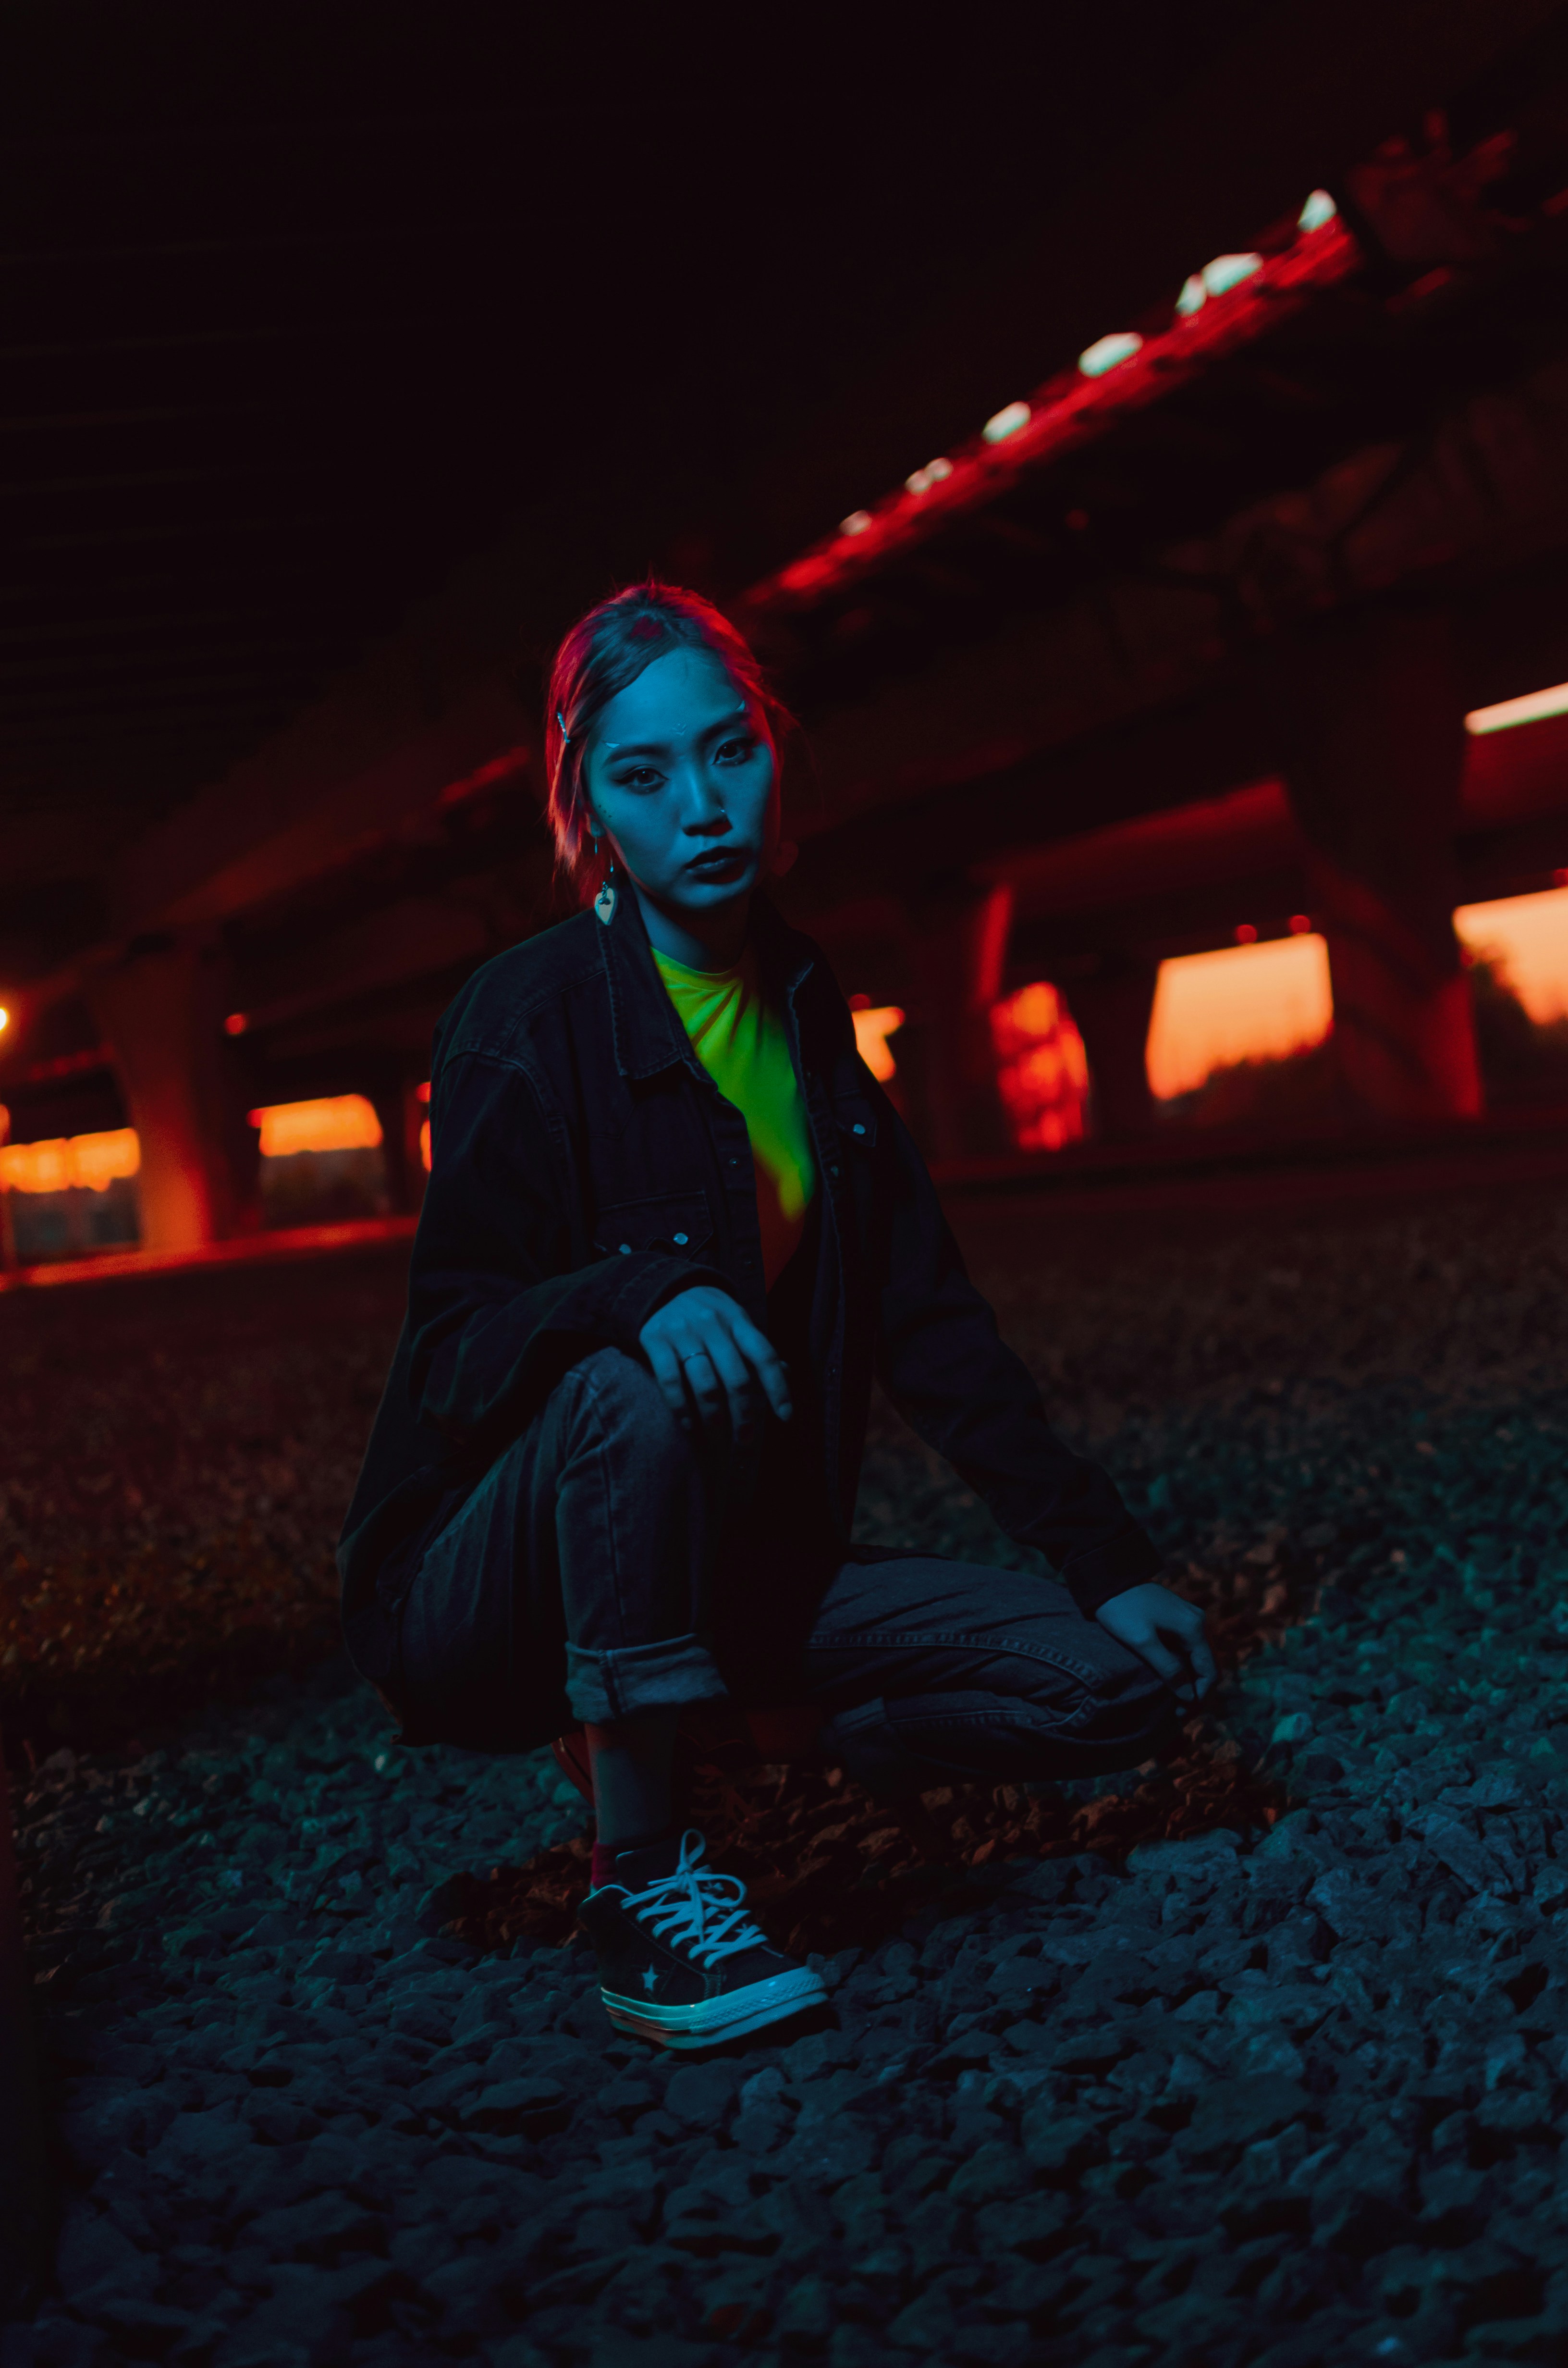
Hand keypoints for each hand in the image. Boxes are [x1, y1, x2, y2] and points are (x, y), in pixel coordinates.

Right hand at [638, 1284, 792, 1440]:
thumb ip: (755, 1348)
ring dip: (714, 1415)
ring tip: (718, 1433)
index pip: (765, 1356)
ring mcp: (683, 1332)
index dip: (777, 1388)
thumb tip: (786, 1373)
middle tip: (746, 1438)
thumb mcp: (735, 1322)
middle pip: (736, 1377)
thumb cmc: (709, 1316)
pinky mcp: (656, 1339)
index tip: (785, 1416)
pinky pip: (670, 1381)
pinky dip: (681, 1407)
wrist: (662, 1289)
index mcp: (738, 1320)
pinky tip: (688, 1424)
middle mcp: (713, 1324)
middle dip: (744, 1414)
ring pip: (705, 1384)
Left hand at [1095, 1582, 1215, 1705]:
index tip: (1181, 1713)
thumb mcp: (1142, 1641)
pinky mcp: (1179, 1619)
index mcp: (1193, 1628)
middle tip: (1178, 1712)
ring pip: (1199, 1658)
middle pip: (1207, 1665)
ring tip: (1175, 1700)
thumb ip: (1167, 1668)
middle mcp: (1199, 1622)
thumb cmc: (1122, 1609)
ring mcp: (1190, 1619)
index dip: (1199, 1695)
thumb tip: (1187, 1695)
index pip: (1209, 1671)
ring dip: (1191, 1680)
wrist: (1110, 1579)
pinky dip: (1185, 1666)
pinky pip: (1189, 1648)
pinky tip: (1172, 1679)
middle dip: (1196, 1690)